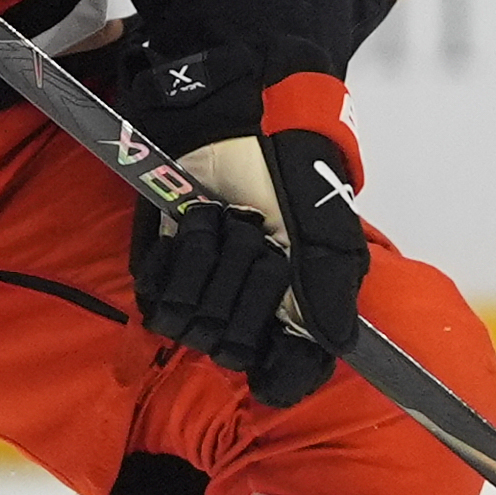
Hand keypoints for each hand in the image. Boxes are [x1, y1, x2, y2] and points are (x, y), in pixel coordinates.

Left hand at [123, 64, 369, 409]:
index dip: (279, 371)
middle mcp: (246, 313)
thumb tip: (339, 344)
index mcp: (294, 312)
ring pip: (194, 326)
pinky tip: (196, 222)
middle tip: (259, 237)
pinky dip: (178, 254)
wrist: (232, 116)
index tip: (279, 341)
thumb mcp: (324, 225)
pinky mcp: (160, 271)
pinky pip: (157, 298)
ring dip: (213, 265)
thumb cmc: (287, 169)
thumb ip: (332, 285)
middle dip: (246, 287)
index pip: (285, 378)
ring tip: (226, 220)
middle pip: (233, 350)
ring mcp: (202, 295)